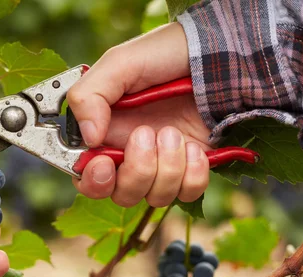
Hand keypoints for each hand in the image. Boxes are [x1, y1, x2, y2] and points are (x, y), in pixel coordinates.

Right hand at [67, 22, 210, 207]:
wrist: (216, 54)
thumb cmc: (164, 54)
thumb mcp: (119, 64)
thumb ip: (89, 97)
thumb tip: (88, 139)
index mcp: (104, 133)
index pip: (85, 176)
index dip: (93, 180)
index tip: (104, 163)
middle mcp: (129, 154)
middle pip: (121, 194)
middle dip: (137, 171)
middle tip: (147, 133)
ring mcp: (161, 164)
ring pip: (155, 197)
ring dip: (166, 167)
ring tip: (174, 132)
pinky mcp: (191, 169)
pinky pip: (186, 193)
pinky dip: (192, 174)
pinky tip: (195, 148)